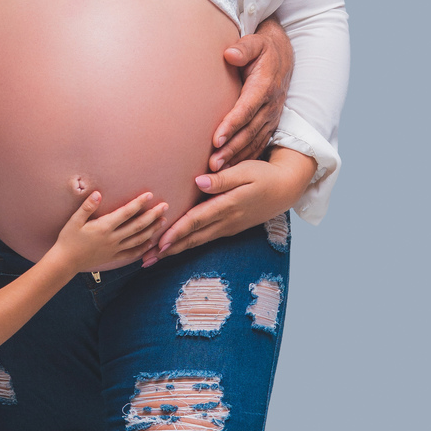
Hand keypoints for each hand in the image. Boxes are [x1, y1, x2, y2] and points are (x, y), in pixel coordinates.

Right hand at [51, 191, 168, 276]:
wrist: (65, 262)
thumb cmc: (68, 239)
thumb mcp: (74, 220)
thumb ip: (87, 207)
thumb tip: (98, 193)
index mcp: (104, 227)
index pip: (126, 212)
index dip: (139, 203)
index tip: (149, 195)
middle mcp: (112, 238)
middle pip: (138, 225)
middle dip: (153, 215)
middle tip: (165, 206)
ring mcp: (114, 249)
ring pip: (138, 239)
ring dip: (152, 229)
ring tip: (163, 221)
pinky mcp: (113, 257)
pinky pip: (132, 253)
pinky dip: (143, 248)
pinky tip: (151, 242)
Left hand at [141, 148, 314, 262]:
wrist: (286, 189)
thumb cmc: (264, 175)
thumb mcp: (246, 171)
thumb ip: (223, 179)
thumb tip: (199, 182)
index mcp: (227, 206)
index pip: (196, 221)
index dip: (176, 232)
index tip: (158, 243)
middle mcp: (225, 221)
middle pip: (191, 238)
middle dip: (167, 249)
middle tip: (144, 259)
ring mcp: (227, 227)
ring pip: (195, 241)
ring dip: (173, 250)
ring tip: (152, 258)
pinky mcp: (228, 228)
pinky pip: (202, 239)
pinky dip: (185, 245)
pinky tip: (173, 248)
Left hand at [208, 16, 292, 171]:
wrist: (283, 56)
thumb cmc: (263, 49)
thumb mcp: (256, 42)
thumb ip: (243, 48)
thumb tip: (230, 53)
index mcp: (264, 86)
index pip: (246, 109)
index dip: (232, 124)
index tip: (216, 138)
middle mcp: (270, 105)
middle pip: (249, 131)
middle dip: (231, 148)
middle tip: (213, 164)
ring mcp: (272, 116)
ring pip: (254, 141)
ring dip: (236, 158)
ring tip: (217, 172)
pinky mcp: (270, 124)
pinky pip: (258, 144)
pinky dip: (246, 158)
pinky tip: (231, 171)